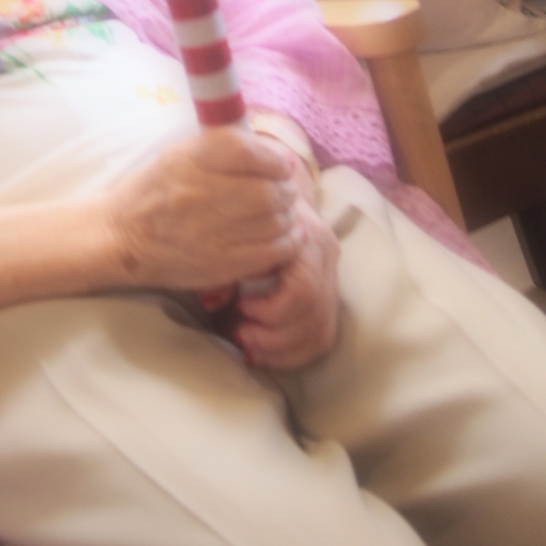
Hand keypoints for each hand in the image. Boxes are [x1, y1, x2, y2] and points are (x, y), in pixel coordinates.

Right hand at [104, 127, 302, 297]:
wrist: (120, 237)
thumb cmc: (155, 190)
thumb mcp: (179, 153)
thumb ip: (223, 147)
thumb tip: (276, 154)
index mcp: (187, 160)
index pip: (247, 151)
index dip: (275, 157)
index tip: (280, 164)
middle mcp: (197, 194)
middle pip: (267, 191)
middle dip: (285, 190)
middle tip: (284, 191)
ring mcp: (208, 233)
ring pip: (274, 222)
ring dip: (288, 216)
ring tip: (282, 213)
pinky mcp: (218, 265)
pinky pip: (271, 253)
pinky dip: (286, 242)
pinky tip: (281, 236)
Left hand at [232, 197, 339, 370]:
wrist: (279, 191)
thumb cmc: (248, 213)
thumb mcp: (232, 231)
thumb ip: (223, 266)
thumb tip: (212, 302)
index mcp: (304, 238)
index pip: (304, 289)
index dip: (272, 310)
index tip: (240, 308)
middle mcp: (326, 258)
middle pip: (314, 314)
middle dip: (275, 337)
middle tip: (240, 336)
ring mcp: (332, 278)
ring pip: (322, 330)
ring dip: (283, 349)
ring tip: (249, 349)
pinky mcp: (330, 296)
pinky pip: (322, 336)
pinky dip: (294, 353)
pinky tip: (264, 354)